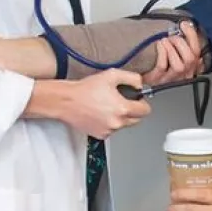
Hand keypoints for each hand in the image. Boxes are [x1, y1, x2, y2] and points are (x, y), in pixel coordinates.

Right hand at [27, 69, 150, 138]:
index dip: (142, 103)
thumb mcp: (112, 75)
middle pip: (136, 120)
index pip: (145, 111)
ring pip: (123, 125)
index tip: (138, 100)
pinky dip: (109, 123)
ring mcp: (108, 131)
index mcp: (122, 108)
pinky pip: (112, 130)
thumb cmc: (86, 88)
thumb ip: (132, 78)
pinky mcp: (100, 135)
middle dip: (133, 111)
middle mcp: (117, 122)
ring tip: (107, 105)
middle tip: (122, 101)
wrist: (67, 100)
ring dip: (120, 117)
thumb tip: (140, 85)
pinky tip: (101, 113)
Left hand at [143, 22, 202, 85]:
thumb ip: (183, 43)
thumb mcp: (175, 54)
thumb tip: (185, 26)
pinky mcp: (157, 80)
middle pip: (190, 59)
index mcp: (190, 67)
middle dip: (180, 43)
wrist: (142, 79)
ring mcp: (170, 79)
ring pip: (179, 66)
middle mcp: (183, 75)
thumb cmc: (160, 64)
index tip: (184, 24)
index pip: (197, 51)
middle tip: (171, 37)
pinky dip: (162, 52)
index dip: (192, 35)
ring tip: (164, 41)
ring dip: (171, 48)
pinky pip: (162, 66)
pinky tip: (158, 44)